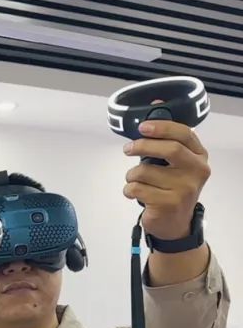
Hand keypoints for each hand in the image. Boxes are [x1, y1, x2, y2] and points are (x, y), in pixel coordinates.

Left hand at [123, 120, 210, 238]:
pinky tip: (137, 195)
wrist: (174, 224)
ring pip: (144, 171)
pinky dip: (129, 190)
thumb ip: (166, 140)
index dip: (162, 127)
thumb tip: (156, 104)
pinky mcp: (168, 204)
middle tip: (127, 149)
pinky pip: (136, 188)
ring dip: (132, 175)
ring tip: (137, 181)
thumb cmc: (171, 188)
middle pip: (168, 150)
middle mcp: (197, 171)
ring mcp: (184, 189)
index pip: (184, 134)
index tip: (143, 126)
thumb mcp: (175, 164)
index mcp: (199, 157)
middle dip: (142, 146)